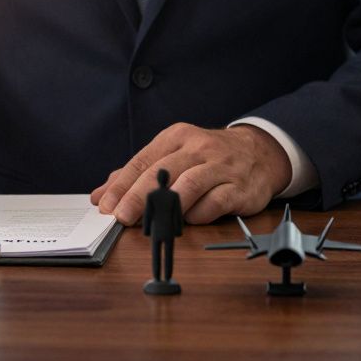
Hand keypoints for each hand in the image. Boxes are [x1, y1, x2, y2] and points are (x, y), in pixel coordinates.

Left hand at [90, 123, 290, 224]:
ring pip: (189, 185)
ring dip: (167, 206)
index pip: (142, 161)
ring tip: (150, 223)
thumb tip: (100, 195)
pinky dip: (199, 214)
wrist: (260, 153)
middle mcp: (199, 147)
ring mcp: (222, 166)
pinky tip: (188, 221)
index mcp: (177, 137)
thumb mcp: (172, 155)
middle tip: (122, 217)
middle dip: (138, 197)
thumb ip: (136, 175)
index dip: (122, 185)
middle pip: (162, 172)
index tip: (106, 206)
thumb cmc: (208, 157)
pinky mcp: (240, 187)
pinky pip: (216, 201)